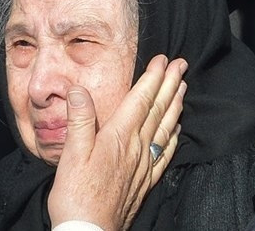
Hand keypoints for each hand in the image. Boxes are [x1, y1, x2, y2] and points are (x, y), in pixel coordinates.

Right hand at [48, 55, 186, 229]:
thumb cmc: (75, 194)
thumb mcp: (71, 153)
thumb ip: (79, 119)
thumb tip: (78, 89)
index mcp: (117, 137)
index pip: (140, 100)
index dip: (152, 78)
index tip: (162, 60)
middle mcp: (136, 148)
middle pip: (157, 110)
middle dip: (170, 85)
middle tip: (181, 65)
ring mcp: (143, 165)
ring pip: (165, 128)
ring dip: (175, 105)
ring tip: (183, 88)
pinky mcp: (145, 180)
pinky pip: (165, 153)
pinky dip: (173, 137)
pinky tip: (177, 130)